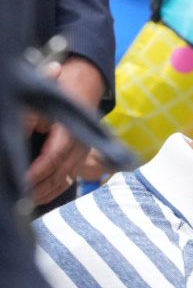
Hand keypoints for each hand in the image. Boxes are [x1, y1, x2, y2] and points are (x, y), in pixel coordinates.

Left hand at [25, 56, 104, 205]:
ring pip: (64, 180)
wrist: (85, 84)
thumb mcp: (39, 102)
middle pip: (59, 175)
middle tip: (18, 199)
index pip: (52, 159)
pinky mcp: (80, 158)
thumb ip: (25, 122)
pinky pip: (68, 179)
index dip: (36, 173)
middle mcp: (79, 148)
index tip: (20, 180)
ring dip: (44, 193)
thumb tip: (13, 140)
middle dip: (37, 188)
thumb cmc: (60, 90)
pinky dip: (54, 191)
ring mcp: (82, 154)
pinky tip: (40, 197)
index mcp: (70, 134)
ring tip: (25, 203)